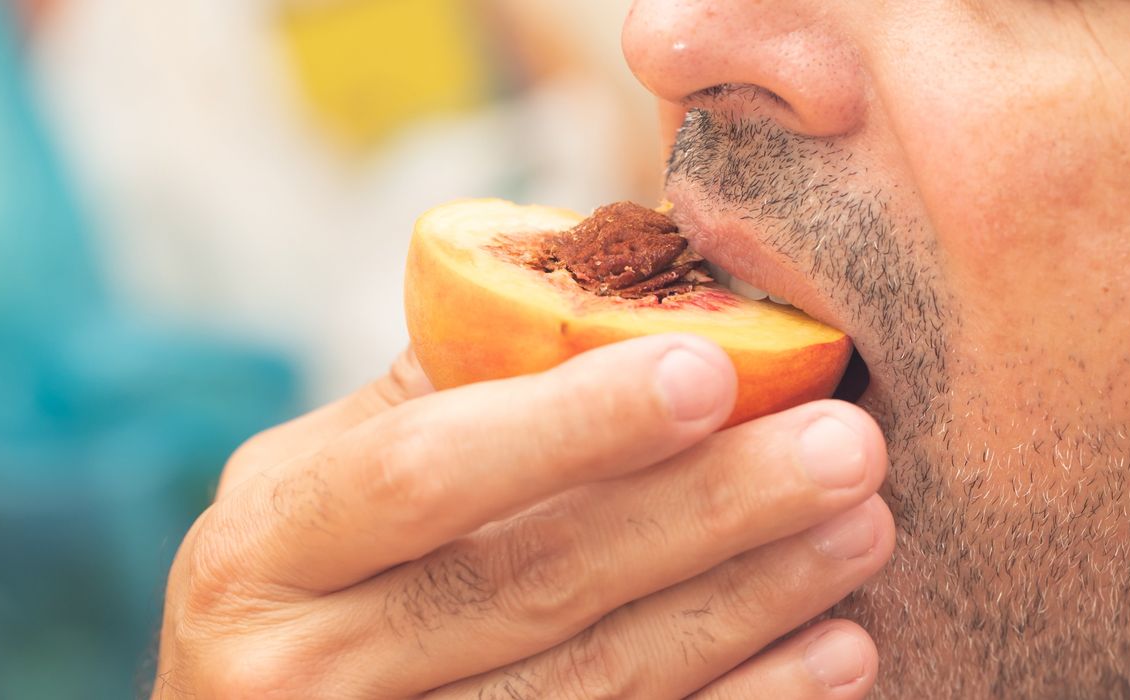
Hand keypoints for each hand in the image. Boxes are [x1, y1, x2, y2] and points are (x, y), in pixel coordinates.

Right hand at [153, 334, 893, 698]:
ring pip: (601, 685)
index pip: (422, 471)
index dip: (570, 423)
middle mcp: (309, 667)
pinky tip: (834, 654)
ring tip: (862, 529)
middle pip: (537, 584)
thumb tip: (610, 284)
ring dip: (751, 606)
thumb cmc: (313, 567)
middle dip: (709, 511)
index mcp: (267, 547)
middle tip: (846, 446)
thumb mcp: (325, 473)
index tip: (712, 369)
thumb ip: (441, 390)